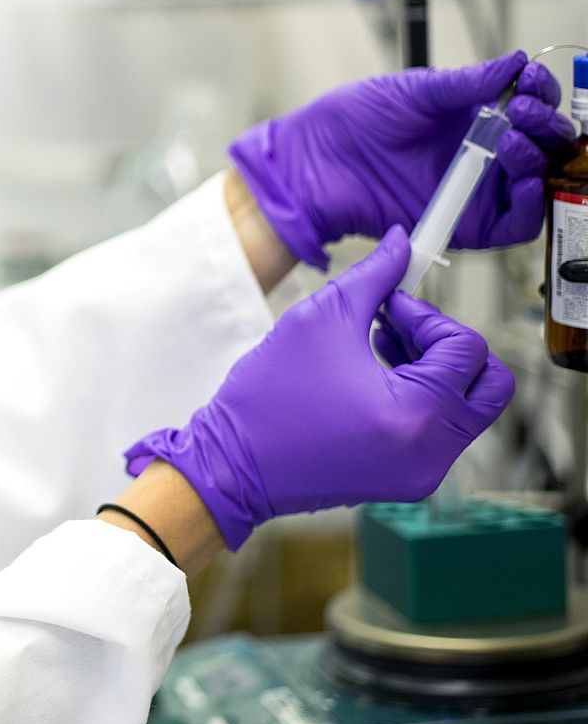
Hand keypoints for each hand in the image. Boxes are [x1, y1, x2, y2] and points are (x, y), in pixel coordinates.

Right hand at [124, 227, 514, 549]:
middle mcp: (432, 452)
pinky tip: (369, 380)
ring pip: (466, 406)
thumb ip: (372, 277)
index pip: (467, 348)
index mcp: (416, 415)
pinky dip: (419, 398)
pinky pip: (440, 431)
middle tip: (402, 328)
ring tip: (378, 349)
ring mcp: (423, 471)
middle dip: (450, 345)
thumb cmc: (268, 398)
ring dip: (434, 370)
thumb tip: (399, 244)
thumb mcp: (319, 320)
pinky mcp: (407, 479)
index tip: (388, 306)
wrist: (234, 465)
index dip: (427, 315)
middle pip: (488, 384)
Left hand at [228, 52, 572, 267]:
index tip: (533, 80)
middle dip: (545, 126)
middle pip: (542, 148)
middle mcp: (482, 157)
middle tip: (524, 111)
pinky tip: (522, 180)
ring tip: (512, 138)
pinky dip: (530, 204)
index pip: (529, 109)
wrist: (311, 162)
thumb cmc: (351, 124)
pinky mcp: (466, 227)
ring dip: (538, 160)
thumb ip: (466, 83)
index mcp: (474, 120)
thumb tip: (516, 62)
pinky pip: (516, 225)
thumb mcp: (413, 92)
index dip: (540, 95)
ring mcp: (476, 193)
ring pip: (537, 185)